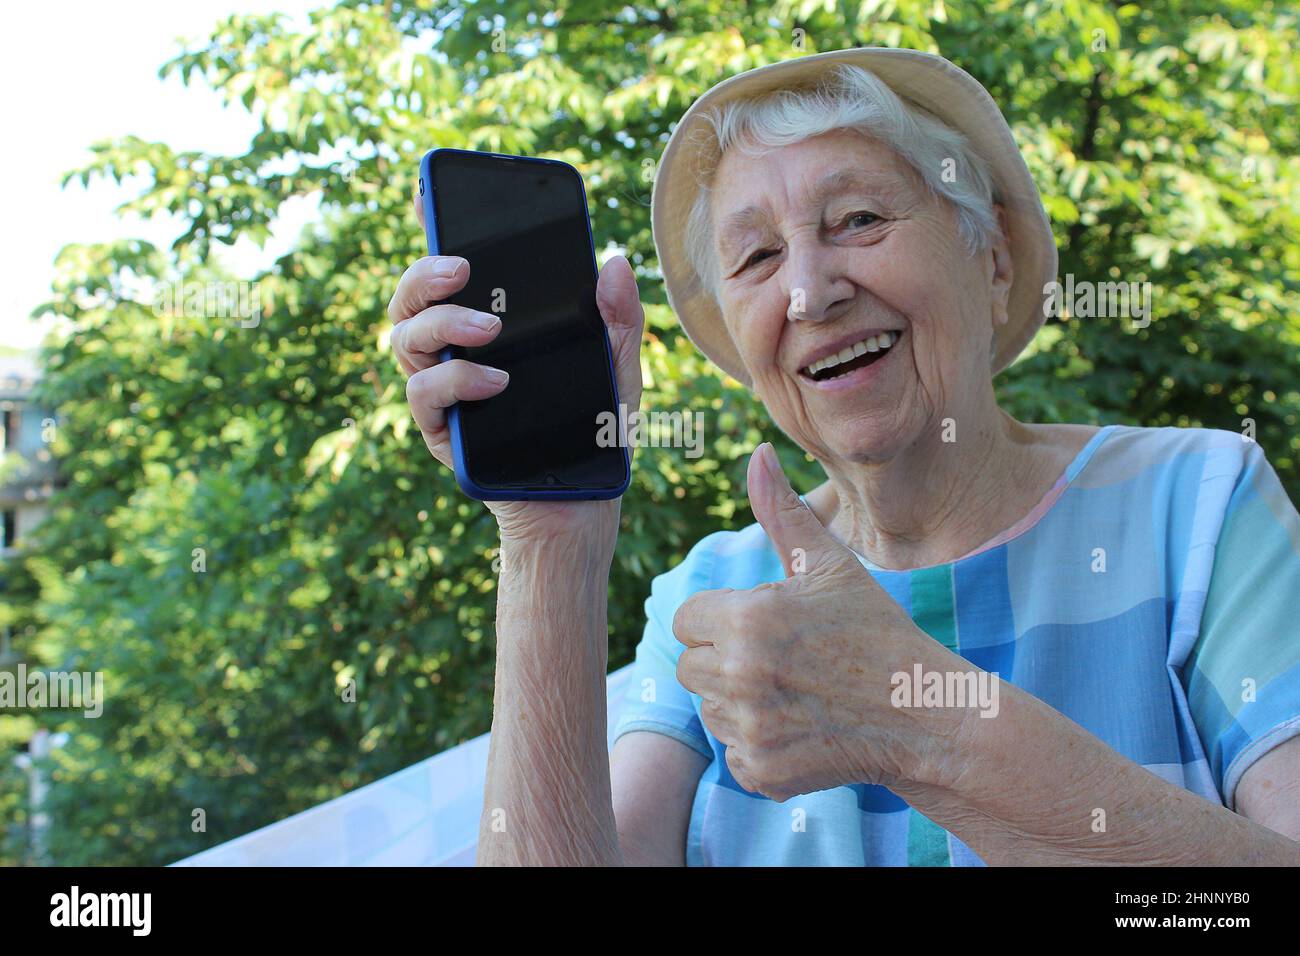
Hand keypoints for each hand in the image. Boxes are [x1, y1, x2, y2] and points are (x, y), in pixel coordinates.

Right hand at [389, 186, 644, 547]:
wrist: (582, 508)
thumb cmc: (596, 436)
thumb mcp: (620, 371)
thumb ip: (618, 318)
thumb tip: (613, 262)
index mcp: (494, 328)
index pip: (453, 273)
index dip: (432, 230)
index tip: (428, 196)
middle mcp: (459, 352)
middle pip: (413, 298)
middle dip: (425, 272)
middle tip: (462, 267)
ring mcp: (446, 391)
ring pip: (405, 338)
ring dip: (442, 322)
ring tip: (488, 328)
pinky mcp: (443, 432)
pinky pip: (422, 395)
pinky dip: (454, 380)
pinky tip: (492, 380)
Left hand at [672, 443, 976, 800]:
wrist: (925, 715)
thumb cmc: (875, 631)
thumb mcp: (830, 566)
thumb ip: (782, 513)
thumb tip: (756, 454)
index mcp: (747, 619)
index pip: (686, 620)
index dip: (722, 620)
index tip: (766, 626)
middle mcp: (740, 675)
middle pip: (691, 666)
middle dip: (725, 661)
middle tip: (784, 661)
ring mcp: (750, 729)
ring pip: (710, 711)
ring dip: (740, 704)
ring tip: (798, 693)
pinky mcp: (761, 773)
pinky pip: (733, 754)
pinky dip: (760, 746)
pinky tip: (803, 729)